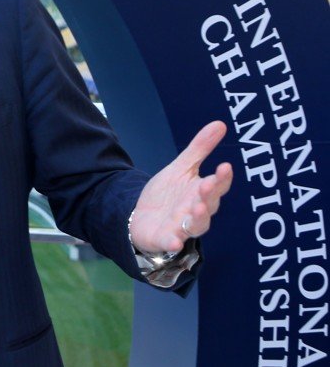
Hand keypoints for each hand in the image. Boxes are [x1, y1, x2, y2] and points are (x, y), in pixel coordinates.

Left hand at [130, 120, 233, 254]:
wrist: (141, 216)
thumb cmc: (168, 195)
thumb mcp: (181, 168)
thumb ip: (200, 149)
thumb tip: (220, 124)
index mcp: (201, 193)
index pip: (217, 185)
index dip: (222, 178)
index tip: (225, 166)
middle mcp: (196, 211)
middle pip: (208, 205)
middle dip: (209, 196)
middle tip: (208, 185)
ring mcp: (181, 227)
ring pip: (195, 226)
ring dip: (197, 219)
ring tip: (197, 209)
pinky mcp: (165, 239)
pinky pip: (171, 243)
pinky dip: (173, 243)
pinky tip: (174, 241)